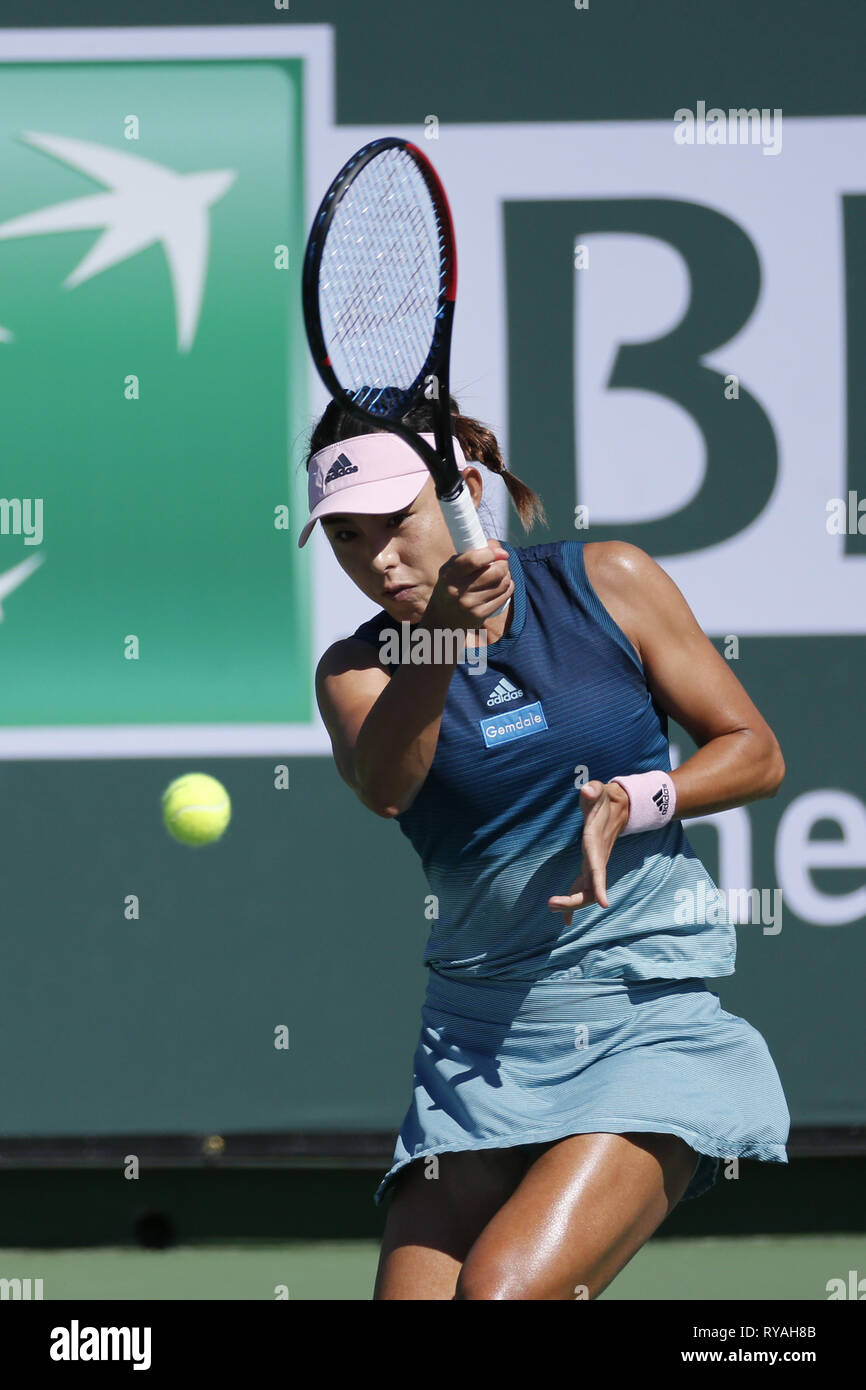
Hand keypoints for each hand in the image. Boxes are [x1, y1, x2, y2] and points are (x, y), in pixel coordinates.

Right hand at [425, 537, 513, 633]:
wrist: (442, 618)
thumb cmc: (451, 587)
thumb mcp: (452, 569)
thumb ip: (470, 555)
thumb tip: (497, 548)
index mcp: (450, 574)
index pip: (474, 560)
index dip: (492, 553)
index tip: (501, 552)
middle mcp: (459, 590)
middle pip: (495, 572)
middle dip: (503, 564)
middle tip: (501, 563)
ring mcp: (470, 604)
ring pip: (503, 583)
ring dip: (507, 575)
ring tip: (501, 574)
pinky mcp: (480, 615)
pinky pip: (504, 596)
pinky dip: (508, 587)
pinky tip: (503, 585)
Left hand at [548, 780, 629, 922]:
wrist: (617, 806)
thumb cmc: (603, 798)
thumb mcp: (598, 790)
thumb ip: (593, 790)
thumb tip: (586, 789)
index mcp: (596, 844)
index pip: (598, 868)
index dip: (601, 885)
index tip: (604, 903)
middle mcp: (597, 858)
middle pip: (591, 888)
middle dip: (575, 900)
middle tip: (551, 902)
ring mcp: (594, 865)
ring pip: (586, 893)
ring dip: (571, 904)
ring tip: (551, 906)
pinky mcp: (589, 866)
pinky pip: (582, 890)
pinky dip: (573, 904)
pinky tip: (564, 920)